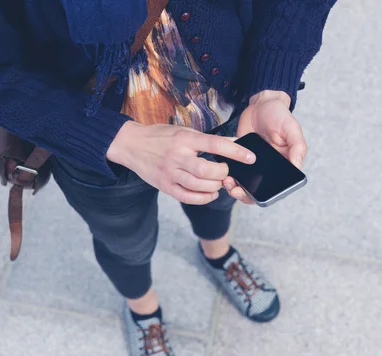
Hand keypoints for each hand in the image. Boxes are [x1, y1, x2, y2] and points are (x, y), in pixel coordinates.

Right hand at [107, 122, 255, 204]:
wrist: (131, 145)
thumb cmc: (160, 136)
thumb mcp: (183, 131)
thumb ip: (207, 139)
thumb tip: (234, 144)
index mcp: (184, 139)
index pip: (215, 145)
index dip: (235, 152)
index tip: (250, 157)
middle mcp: (177, 156)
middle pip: (207, 170)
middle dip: (223, 173)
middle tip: (226, 171)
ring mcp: (169, 173)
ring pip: (198, 186)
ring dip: (214, 186)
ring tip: (218, 182)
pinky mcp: (164, 186)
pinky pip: (187, 197)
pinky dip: (203, 198)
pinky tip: (210, 194)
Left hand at [224, 90, 306, 204]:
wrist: (261, 103)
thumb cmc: (279, 115)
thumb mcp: (292, 129)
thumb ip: (297, 147)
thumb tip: (297, 167)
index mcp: (283, 165)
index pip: (275, 188)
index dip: (264, 196)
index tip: (253, 195)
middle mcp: (267, 168)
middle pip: (256, 190)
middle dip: (244, 194)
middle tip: (235, 190)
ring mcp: (251, 164)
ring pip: (242, 183)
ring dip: (234, 187)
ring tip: (227, 182)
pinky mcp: (238, 156)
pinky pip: (232, 170)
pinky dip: (226, 174)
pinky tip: (222, 171)